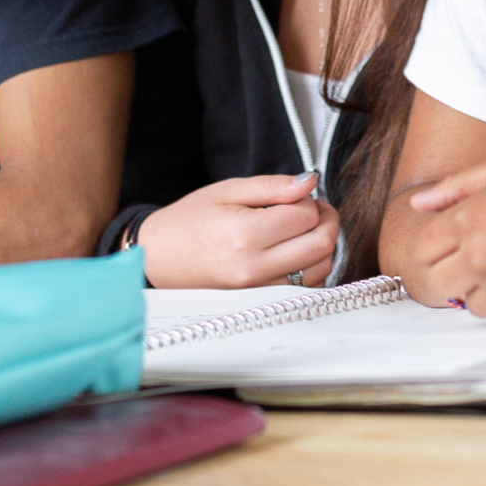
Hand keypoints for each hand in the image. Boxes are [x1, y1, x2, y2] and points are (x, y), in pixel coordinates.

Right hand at [136, 174, 339, 287]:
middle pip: (321, 245)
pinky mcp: (260, 304)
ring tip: (302, 229)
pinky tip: (295, 252)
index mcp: (245, 234)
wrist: (159, 258)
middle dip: (326, 221)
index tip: (298, 194)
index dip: (310, 199)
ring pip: (319, 270)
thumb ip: (273, 186)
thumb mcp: (228, 191)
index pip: (306, 215)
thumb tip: (310, 181)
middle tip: (313, 208)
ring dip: (322, 245)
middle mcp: (255, 269)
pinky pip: (304, 289)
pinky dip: (311, 268)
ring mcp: (258, 292)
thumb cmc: (190, 220)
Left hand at [406, 153, 485, 324]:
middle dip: (453, 270)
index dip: (435, 245)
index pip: (421, 250)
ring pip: (471, 305)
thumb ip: (457, 186)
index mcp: (470, 221)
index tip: (453, 241)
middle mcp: (481, 260)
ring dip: (484, 290)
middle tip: (481, 257)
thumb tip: (418, 203)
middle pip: (439, 282)